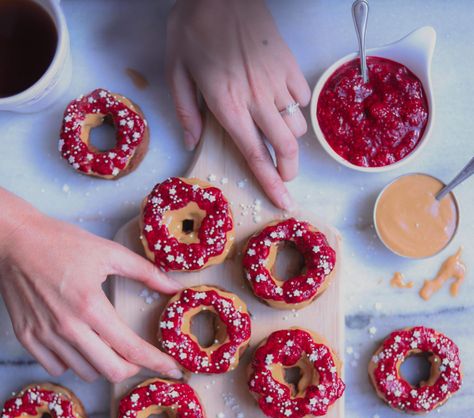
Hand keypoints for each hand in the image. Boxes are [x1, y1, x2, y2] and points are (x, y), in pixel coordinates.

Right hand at [0, 189, 182, 382]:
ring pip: (85, 372)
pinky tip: (79, 345)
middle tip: (138, 356)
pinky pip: (57, 368)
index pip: (132, 348)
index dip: (158, 362)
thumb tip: (175, 287)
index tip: (173, 369)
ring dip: (103, 364)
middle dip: (132, 368)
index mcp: (90, 306)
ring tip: (107, 345)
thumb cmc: (61, 242)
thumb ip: (146, 272)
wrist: (14, 239)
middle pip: (111, 370)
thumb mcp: (109, 251)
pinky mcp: (27, 337)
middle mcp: (67, 327)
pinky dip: (73, 363)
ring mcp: (44, 335)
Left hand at [166, 0, 310, 209]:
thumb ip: (185, 110)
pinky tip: (281, 103)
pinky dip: (296, 109)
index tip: (284, 201)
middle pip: (285, 147)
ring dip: (290, 139)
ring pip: (297, 126)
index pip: (255, 153)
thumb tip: (192, 141)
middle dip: (289, 170)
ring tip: (277, 135)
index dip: (270, 182)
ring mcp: (276, 80)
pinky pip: (302, 98)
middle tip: (285, 176)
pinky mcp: (289, 64)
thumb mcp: (176, 70)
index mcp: (227, 104)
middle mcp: (256, 98)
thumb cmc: (193, 26)